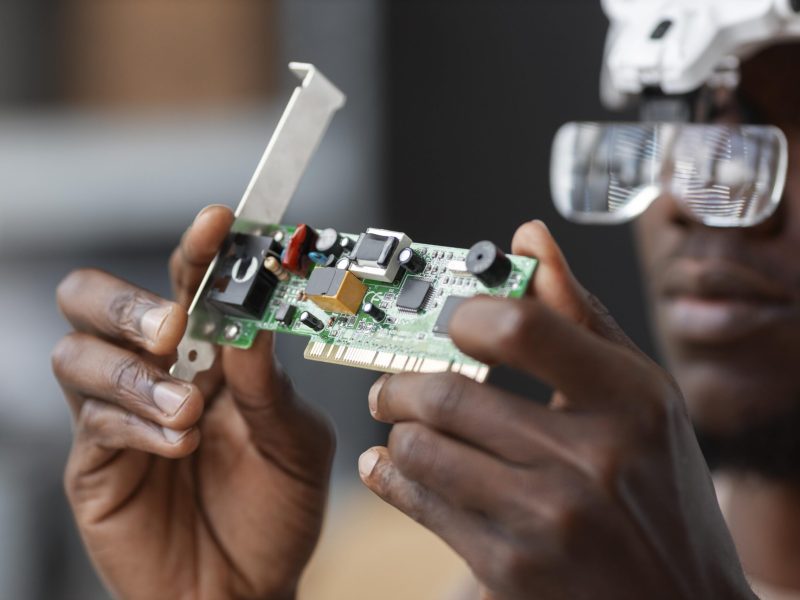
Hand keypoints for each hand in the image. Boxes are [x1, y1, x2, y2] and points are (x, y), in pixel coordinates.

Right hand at [52, 206, 334, 599]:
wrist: (248, 588)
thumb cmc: (275, 511)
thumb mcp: (295, 442)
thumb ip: (269, 385)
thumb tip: (249, 324)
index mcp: (209, 356)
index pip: (188, 285)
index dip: (197, 250)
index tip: (219, 222)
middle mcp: (157, 373)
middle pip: (95, 301)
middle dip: (128, 301)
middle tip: (172, 323)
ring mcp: (120, 416)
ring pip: (78, 356)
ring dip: (136, 374)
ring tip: (190, 407)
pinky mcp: (95, 463)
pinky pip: (94, 423)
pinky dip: (138, 424)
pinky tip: (181, 444)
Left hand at [358, 221, 753, 599]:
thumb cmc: (660, 489)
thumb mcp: (641, 395)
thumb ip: (579, 315)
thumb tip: (529, 240)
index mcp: (629, 400)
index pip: (519, 327)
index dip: (464, 314)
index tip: (448, 323)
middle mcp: (592, 459)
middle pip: (450, 392)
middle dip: (401, 381)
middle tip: (393, 382)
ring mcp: (548, 520)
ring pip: (422, 449)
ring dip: (398, 429)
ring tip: (402, 424)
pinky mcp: (511, 570)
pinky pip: (421, 506)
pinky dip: (392, 478)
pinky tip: (393, 467)